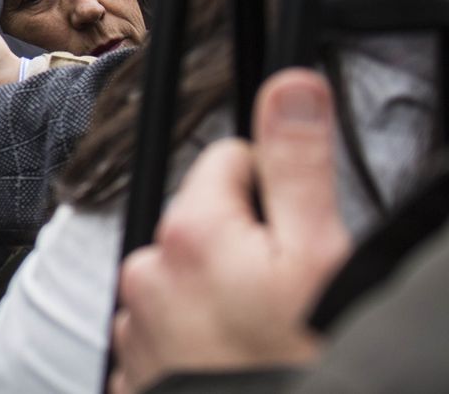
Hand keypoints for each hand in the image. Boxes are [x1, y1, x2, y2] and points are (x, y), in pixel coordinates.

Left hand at [110, 69, 351, 393]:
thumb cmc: (296, 357)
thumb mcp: (318, 255)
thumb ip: (297, 164)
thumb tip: (290, 85)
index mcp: (189, 231)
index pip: (227, 161)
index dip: (271, 191)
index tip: (292, 237)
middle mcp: (147, 272)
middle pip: (202, 222)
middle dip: (242, 247)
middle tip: (282, 297)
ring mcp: (136, 326)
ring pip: (185, 280)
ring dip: (217, 297)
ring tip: (258, 336)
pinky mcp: (133, 372)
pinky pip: (166, 331)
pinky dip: (194, 340)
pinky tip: (227, 359)